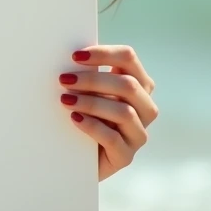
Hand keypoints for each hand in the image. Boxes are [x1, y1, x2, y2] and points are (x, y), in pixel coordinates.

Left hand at [58, 44, 157, 180]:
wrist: (78, 155)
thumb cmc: (85, 113)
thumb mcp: (90, 90)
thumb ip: (90, 74)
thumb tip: (72, 57)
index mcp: (139, 84)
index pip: (129, 58)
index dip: (103, 54)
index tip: (75, 56)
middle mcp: (145, 108)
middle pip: (128, 85)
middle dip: (93, 80)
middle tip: (65, 79)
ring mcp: (138, 134)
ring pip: (124, 112)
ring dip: (92, 103)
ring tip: (66, 100)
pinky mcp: (126, 156)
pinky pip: (113, 139)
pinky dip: (92, 126)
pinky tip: (75, 119)